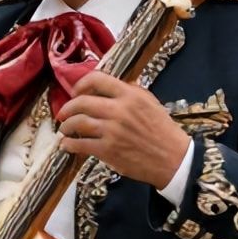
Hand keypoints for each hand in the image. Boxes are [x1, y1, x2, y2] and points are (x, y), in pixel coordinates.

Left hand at [54, 71, 190, 188]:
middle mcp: (119, 110)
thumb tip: (111, 84)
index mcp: (130, 95)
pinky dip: (69, 144)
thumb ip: (131, 91)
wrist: (174, 159)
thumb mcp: (151, 103)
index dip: (80, 84)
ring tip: (64, 130)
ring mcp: (112, 130)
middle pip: (81, 102)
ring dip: (66, 126)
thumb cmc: (162, 130)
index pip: (97, 79)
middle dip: (67, 108)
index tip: (75, 92)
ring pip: (77, 123)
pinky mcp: (107, 150)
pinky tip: (67, 145)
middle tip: (63, 114)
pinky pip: (80, 144)